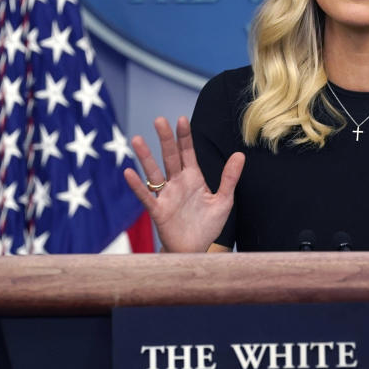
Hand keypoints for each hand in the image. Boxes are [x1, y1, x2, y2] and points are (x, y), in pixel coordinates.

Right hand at [124, 116, 243, 252]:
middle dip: (166, 139)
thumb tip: (239, 154)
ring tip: (137, 139)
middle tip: (159, 120)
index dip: (184, 137)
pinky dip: (137, 185)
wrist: (196, 250)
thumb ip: (229, 178)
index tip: (181, 119)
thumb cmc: (208, 225)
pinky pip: (146, 197)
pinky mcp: (159, 212)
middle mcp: (177, 183)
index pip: (187, 153)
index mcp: (193, 178)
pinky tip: (129, 173)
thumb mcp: (224, 201)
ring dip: (146, 157)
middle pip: (170, 157)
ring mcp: (166, 196)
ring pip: (154, 173)